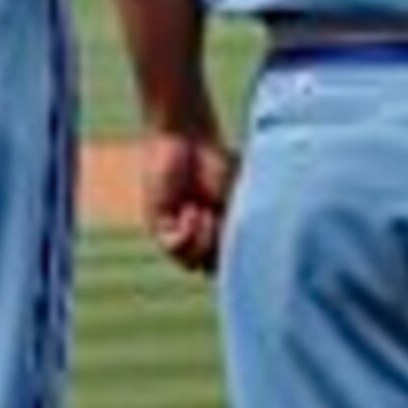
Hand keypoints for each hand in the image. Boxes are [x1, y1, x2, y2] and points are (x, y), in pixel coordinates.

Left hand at [140, 128, 236, 275]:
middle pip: (211, 269)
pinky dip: (187, 233)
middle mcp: (198, 236)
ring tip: (205, 212)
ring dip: (203, 241)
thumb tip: (250, 257)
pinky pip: (173, 247)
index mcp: (220, 232)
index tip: (245, 236)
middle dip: (221, 249)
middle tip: (222, 219)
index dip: (239, 258)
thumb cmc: (217, 161)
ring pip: (190, 263)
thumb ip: (240, 228)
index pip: (229, 264)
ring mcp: (177, 231)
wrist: (188, 138)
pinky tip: (191, 210)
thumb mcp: (237, 199)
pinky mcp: (158, 223)